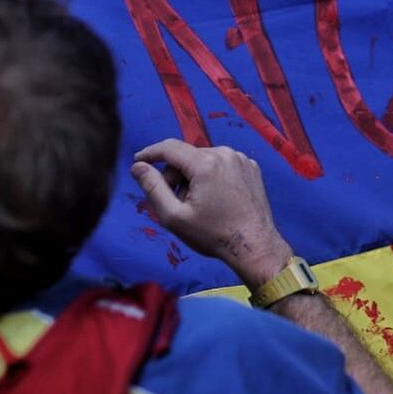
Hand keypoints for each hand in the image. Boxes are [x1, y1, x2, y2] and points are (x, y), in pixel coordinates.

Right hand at [131, 139, 294, 287]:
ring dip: (194, 177)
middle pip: (186, 156)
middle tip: (176, 203)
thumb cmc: (213, 234)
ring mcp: (241, 159)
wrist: (254, 245)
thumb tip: (138, 167)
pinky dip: (213, 177)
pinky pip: (222, 165)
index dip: (150, 154)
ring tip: (199, 204)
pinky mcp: (251, 167)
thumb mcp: (174, 216)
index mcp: (205, 163)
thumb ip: (152, 188)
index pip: (169, 148)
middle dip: (175, 176)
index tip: (138, 162)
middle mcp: (224, 153)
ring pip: (204, 160)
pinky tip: (216, 200)